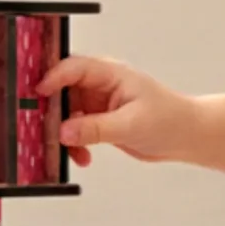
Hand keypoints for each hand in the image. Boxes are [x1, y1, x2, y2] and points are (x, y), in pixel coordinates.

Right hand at [36, 52, 198, 167]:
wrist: (187, 136)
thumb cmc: (169, 119)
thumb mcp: (130, 124)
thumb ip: (95, 128)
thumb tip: (64, 131)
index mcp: (110, 73)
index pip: (73, 68)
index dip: (52, 79)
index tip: (37, 95)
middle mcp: (102, 85)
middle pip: (64, 90)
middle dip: (52, 109)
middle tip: (42, 127)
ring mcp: (99, 103)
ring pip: (67, 113)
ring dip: (64, 132)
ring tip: (68, 149)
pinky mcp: (100, 121)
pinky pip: (77, 130)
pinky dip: (75, 144)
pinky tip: (83, 157)